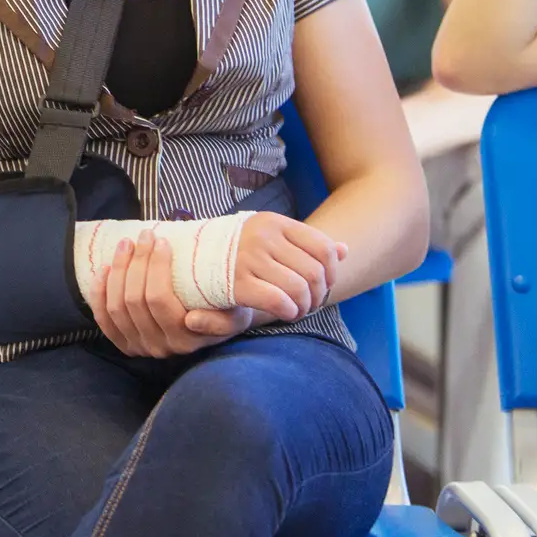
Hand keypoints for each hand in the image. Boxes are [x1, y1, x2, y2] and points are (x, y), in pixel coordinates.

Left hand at [93, 234, 217, 357]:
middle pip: (135, 300)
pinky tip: (103, 269)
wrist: (217, 323)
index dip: (155, 267)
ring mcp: (139, 347)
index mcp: (185, 340)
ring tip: (126, 244)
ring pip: (117, 307)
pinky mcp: (124, 343)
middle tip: (145, 235)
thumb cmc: (227, 310)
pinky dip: (99, 293)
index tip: (162, 241)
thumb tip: (191, 320)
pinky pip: (103, 319)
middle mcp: (159, 347)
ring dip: (118, 271)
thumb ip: (220, 321)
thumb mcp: (236, 315)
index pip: (159, 300)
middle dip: (137, 262)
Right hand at [229, 212, 345, 323]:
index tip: (325, 285)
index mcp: (274, 222)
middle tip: (311, 303)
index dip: (332, 272)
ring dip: (305, 307)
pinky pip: (278, 301)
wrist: (191, 257)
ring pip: (299, 289)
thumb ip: (307, 243)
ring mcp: (249, 259)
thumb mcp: (272, 238)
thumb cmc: (240, 250)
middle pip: (315, 272)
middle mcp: (263, 237)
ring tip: (298, 310)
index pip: (323, 248)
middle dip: (319, 295)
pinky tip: (286, 314)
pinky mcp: (236, 283)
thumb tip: (345, 250)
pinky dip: (289, 312)